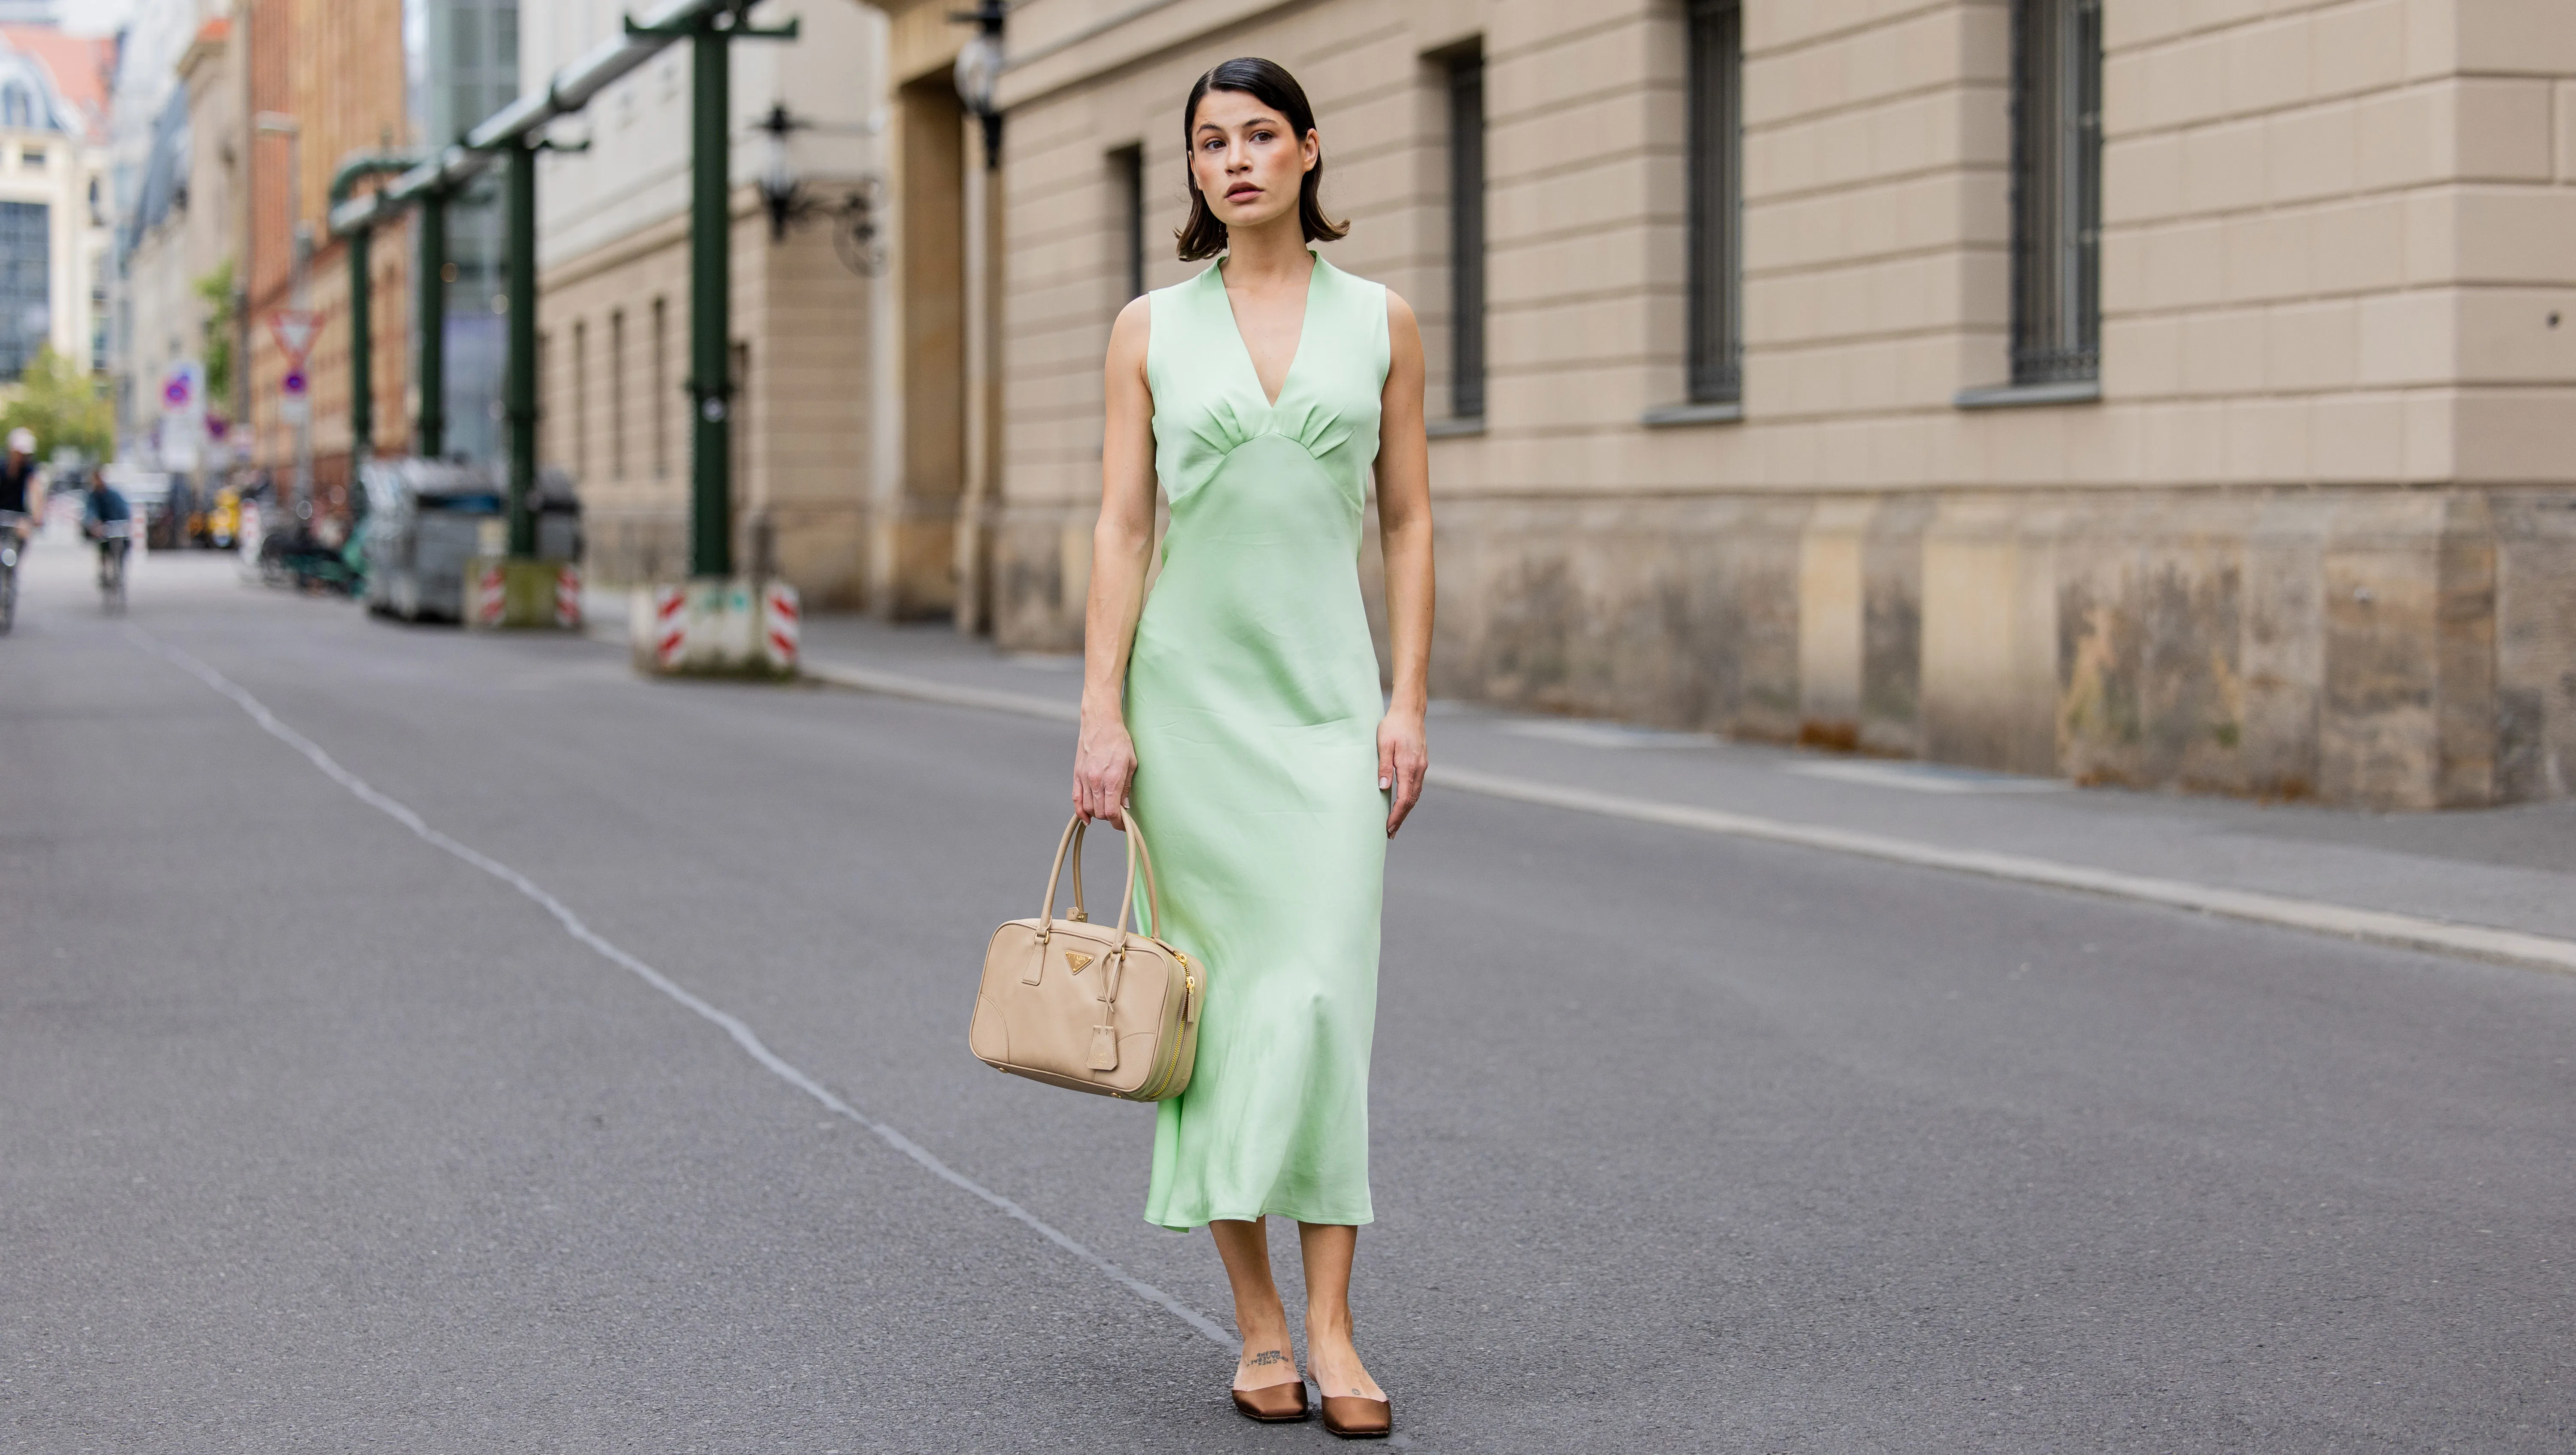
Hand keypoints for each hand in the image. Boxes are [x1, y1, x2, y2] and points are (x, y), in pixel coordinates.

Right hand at [1073, 713, 1137, 826]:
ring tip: (1105, 809)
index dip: (1118, 823)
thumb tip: (1124, 805)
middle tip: (1117, 814)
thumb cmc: (1119, 740)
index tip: (1123, 824)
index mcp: (1112, 779)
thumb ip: (1127, 786)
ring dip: (1097, 813)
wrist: (1101, 723)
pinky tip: (1086, 817)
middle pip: (1099, 813)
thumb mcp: (1131, 763)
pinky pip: (1076, 799)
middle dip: (1109, 817)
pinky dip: (1080, 811)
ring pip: (1087, 808)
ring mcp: (1084, 778)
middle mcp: (1096, 781)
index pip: (1111, 812)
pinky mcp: (1077, 775)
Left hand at [1377, 709, 1427, 837]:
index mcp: (1408, 766)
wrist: (1410, 711)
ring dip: (1406, 810)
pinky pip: (1417, 786)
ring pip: (1416, 795)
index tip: (1388, 827)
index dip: (1397, 815)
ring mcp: (1422, 767)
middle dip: (1401, 818)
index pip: (1404, 798)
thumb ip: (1384, 766)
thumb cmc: (1393, 725)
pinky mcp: (1421, 763)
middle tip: (1390, 833)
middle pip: (1412, 801)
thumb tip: (1384, 788)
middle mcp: (1418, 769)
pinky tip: (1403, 803)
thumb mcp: (1383, 744)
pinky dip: (1410, 799)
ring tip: (1396, 823)